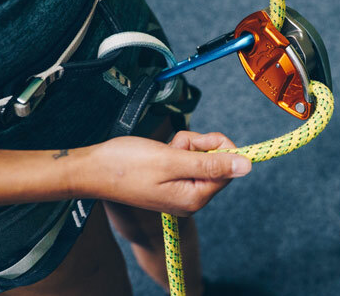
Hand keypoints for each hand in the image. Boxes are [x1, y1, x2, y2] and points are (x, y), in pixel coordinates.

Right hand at [78, 132, 250, 215]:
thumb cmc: (127, 165)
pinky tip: (160, 150)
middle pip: (216, 162)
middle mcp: (190, 198)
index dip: (220, 149)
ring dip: (185, 145)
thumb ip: (210, 162)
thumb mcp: (172, 160)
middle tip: (176, 144)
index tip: (201, 140)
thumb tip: (247, 165)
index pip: (228, 170)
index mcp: (194, 198)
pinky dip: (177, 148)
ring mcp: (180, 189)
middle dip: (199, 145)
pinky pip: (186, 158)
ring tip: (164, 148)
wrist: (92, 168)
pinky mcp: (171, 179)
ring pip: (201, 156)